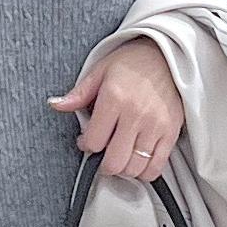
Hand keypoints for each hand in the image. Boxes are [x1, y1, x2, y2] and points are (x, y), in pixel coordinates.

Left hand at [48, 37, 183, 180]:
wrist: (167, 55)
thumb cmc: (132, 63)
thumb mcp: (100, 71)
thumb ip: (78, 94)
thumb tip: (55, 105)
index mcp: (114, 98)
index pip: (94, 142)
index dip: (86, 145)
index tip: (88, 141)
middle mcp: (136, 114)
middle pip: (114, 162)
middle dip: (104, 165)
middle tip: (103, 154)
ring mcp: (156, 125)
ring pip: (134, 168)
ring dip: (123, 169)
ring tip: (121, 155)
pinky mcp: (171, 132)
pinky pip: (156, 167)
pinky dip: (144, 171)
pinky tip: (138, 160)